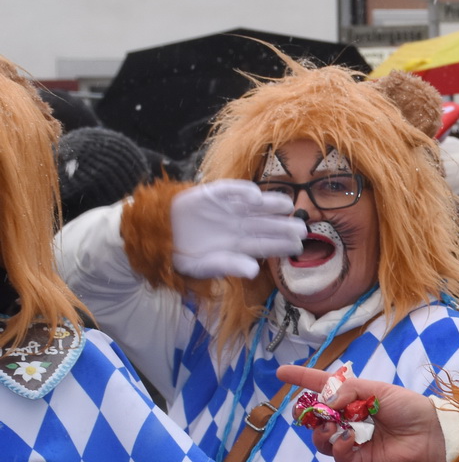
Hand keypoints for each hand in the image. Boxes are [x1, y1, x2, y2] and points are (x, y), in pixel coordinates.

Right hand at [171, 180, 303, 278]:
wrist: (154, 236)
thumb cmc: (182, 254)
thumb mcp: (203, 265)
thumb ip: (228, 266)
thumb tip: (254, 271)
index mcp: (240, 244)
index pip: (267, 244)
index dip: (282, 244)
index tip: (298, 246)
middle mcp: (239, 225)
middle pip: (267, 224)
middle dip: (284, 225)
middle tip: (302, 228)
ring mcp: (228, 209)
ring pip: (255, 205)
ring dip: (271, 204)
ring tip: (286, 205)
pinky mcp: (213, 194)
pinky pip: (232, 190)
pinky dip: (243, 191)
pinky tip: (255, 196)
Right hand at [276, 365, 445, 461]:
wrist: (429, 433)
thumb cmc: (408, 407)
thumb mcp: (377, 390)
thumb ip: (349, 391)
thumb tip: (325, 400)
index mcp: (353, 397)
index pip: (322, 386)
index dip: (301, 379)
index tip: (280, 372)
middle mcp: (348, 418)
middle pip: (315, 417)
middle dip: (307, 414)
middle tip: (309, 412)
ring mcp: (352, 439)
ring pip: (321, 438)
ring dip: (321, 432)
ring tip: (332, 426)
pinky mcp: (359, 458)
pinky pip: (337, 455)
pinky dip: (338, 446)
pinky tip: (348, 439)